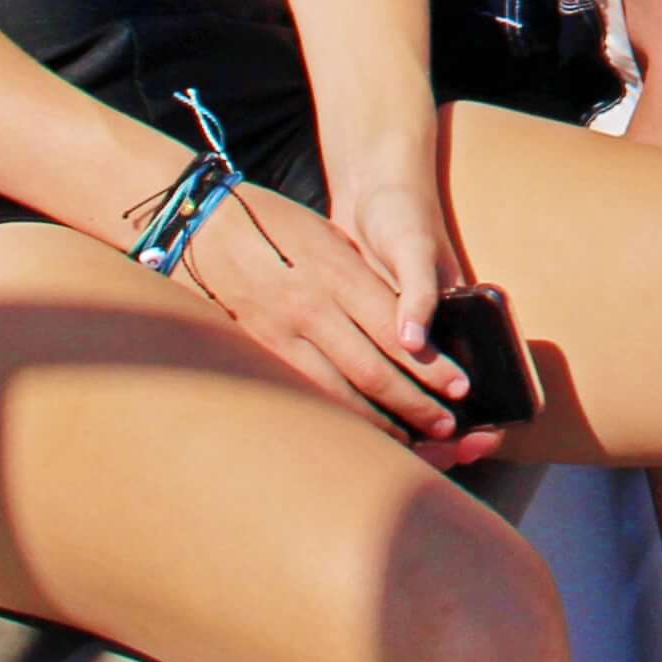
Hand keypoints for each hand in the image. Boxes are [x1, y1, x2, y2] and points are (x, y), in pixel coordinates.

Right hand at [180, 180, 494, 455]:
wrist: (202, 223)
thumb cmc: (276, 224)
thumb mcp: (330, 239)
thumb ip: (365, 280)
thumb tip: (408, 320)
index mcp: (338, 275)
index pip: (395, 331)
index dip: (431, 365)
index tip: (459, 386)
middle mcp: (312, 308)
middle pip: (373, 369)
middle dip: (415, 401)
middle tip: (447, 424)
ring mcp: (280, 334)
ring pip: (338, 391)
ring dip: (379, 419)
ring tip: (412, 438)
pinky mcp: (255, 351)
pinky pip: (302, 391)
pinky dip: (334, 415)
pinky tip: (356, 431)